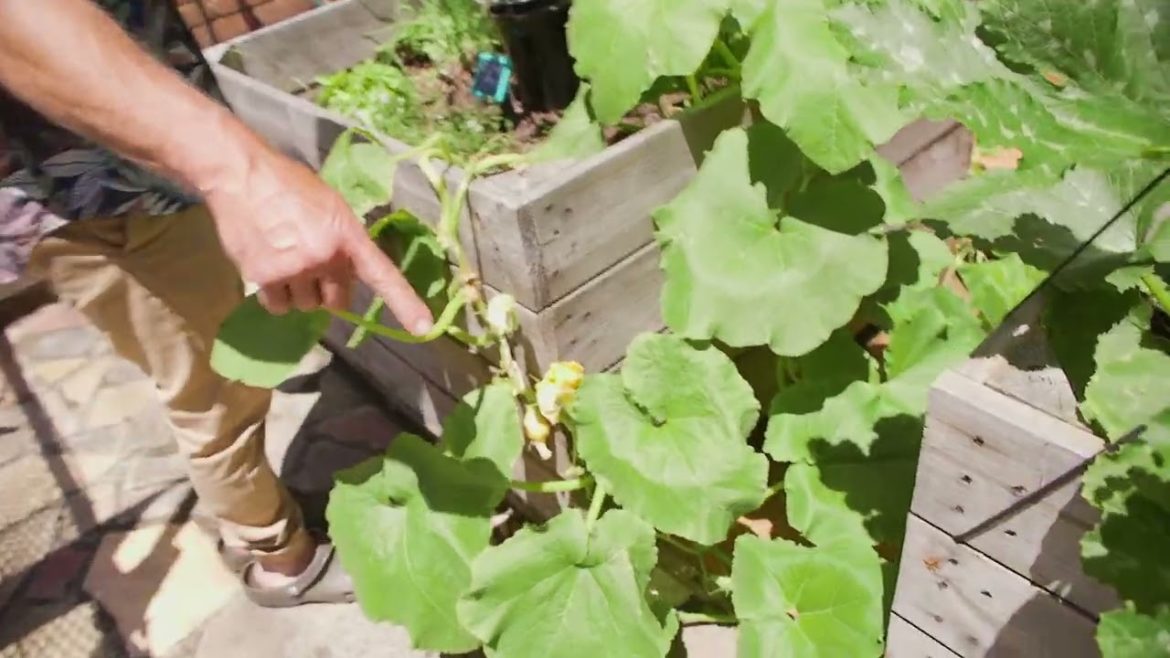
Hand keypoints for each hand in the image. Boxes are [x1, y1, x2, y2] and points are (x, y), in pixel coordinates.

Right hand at [203, 147, 433, 333]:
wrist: (242, 175)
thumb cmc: (288, 184)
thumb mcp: (330, 206)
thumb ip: (343, 241)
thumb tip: (348, 270)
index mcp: (348, 236)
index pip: (382, 275)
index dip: (405, 304)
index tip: (424, 329)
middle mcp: (325, 257)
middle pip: (337, 301)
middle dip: (328, 291)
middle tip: (312, 269)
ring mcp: (294, 269)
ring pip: (305, 306)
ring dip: (298, 292)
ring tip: (284, 258)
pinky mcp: (264, 277)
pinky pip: (277, 306)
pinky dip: (274, 295)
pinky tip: (268, 266)